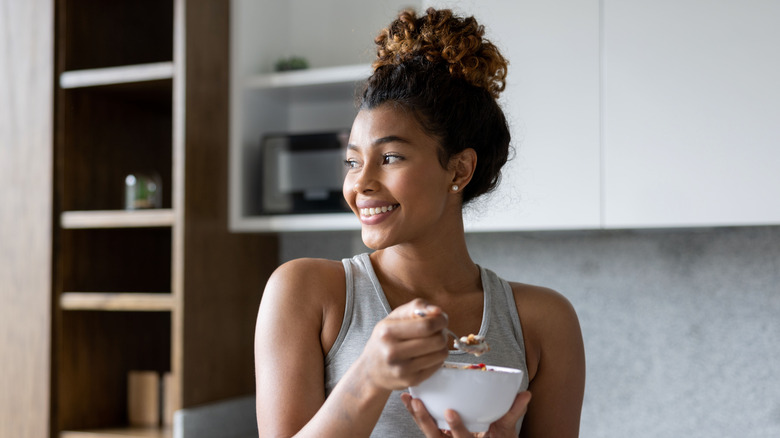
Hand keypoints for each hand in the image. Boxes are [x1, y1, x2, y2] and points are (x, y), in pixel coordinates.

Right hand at [358, 298, 449, 391]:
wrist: (371, 370)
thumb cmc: (385, 339)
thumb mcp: (394, 317)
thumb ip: (416, 307)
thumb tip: (438, 311)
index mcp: (388, 332)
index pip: (426, 325)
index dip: (440, 320)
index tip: (441, 319)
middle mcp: (393, 352)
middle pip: (436, 340)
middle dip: (442, 333)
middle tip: (437, 331)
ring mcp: (402, 369)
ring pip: (440, 354)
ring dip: (441, 346)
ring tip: (431, 343)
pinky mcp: (411, 380)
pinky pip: (437, 366)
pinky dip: (437, 358)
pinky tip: (426, 355)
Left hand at [400, 391, 531, 437]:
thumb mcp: (506, 432)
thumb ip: (512, 413)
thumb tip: (525, 394)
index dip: (457, 428)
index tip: (451, 412)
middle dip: (426, 422)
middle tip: (417, 404)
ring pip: (428, 432)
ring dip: (416, 416)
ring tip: (409, 399)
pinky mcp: (438, 435)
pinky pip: (425, 426)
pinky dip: (416, 414)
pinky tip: (408, 400)